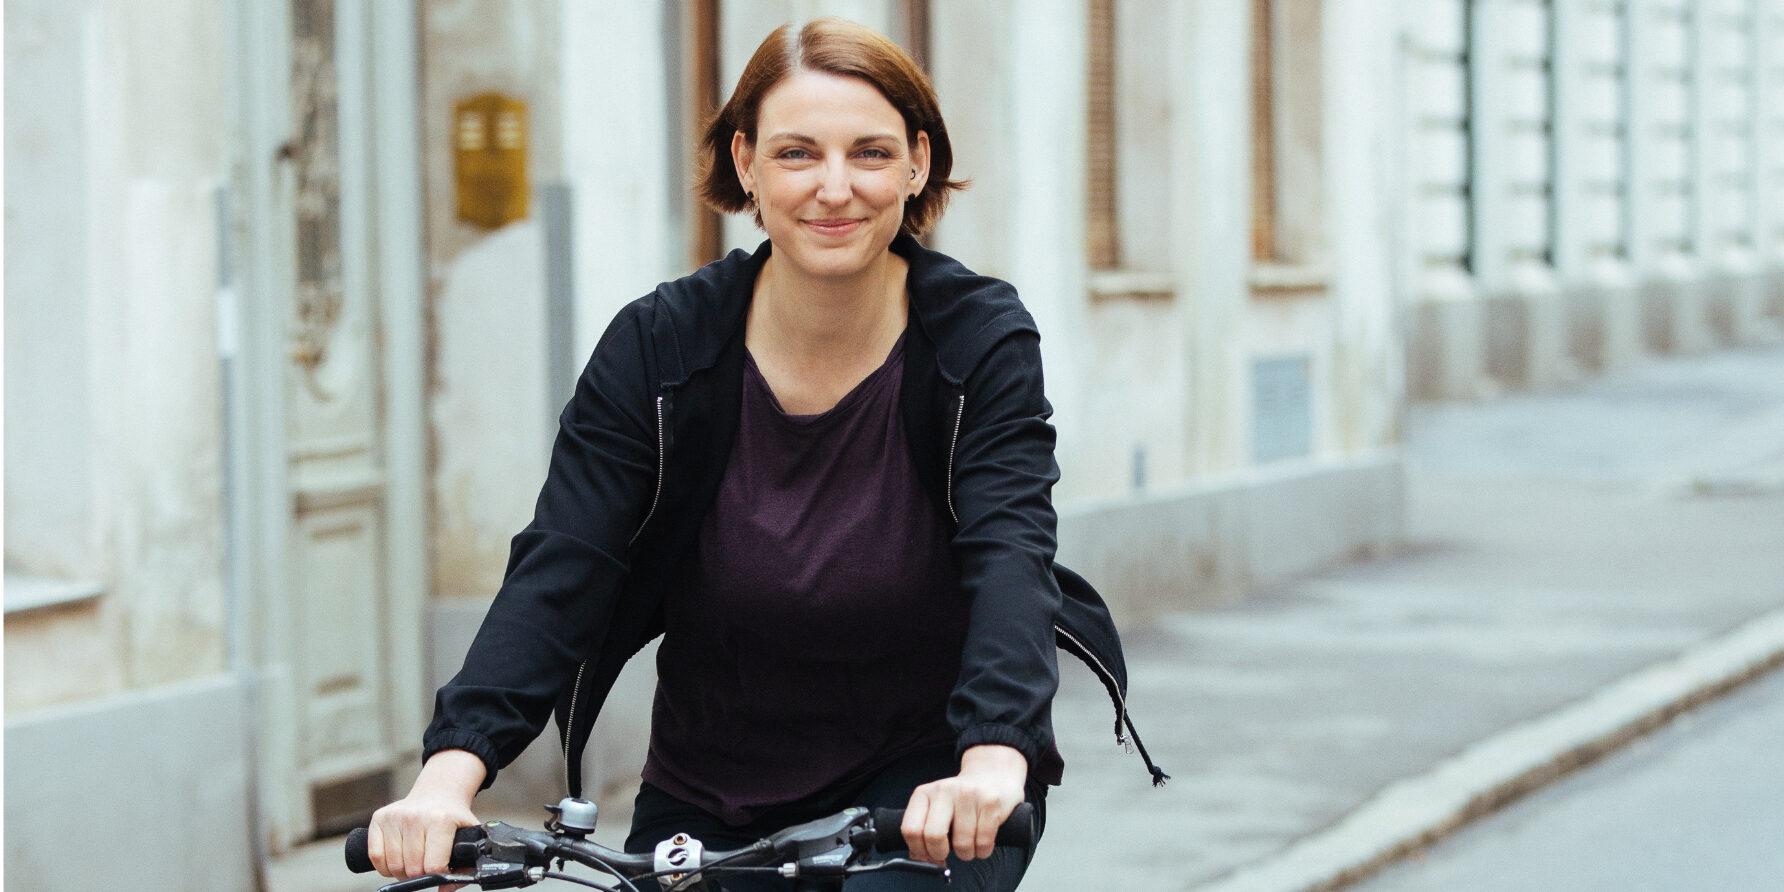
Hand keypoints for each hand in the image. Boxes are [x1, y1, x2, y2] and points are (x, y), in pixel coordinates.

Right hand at [367, 749, 485, 883]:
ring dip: (401, 872)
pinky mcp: (379, 818)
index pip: (434, 865)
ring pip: (393, 865)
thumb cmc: (452, 817)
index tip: (441, 869)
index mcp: (441, 820)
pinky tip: (396, 862)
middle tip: (425, 869)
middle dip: (419, 875)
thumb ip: (464, 864)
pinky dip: (384, 867)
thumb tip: (445, 889)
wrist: (437, 792)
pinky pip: (376, 856)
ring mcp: (395, 816)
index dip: (438, 874)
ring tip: (412, 864)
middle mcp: (416, 817)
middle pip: (412, 868)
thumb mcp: (468, 834)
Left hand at [901, 744, 1027, 863]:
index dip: (919, 851)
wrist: (991, 778)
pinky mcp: (991, 802)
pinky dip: (982, 852)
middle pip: (933, 836)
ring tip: (968, 844)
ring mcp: (969, 794)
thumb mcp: (935, 811)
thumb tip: (925, 863)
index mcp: (924, 793)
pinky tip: (981, 842)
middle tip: (946, 854)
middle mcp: (944, 790)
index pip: (911, 830)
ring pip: (962, 845)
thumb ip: (924, 835)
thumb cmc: (959, 804)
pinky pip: (983, 843)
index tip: (928, 856)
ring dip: (966, 854)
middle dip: (940, 854)